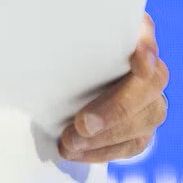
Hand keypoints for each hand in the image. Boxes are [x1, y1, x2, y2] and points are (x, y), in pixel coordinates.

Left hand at [59, 13, 168, 162]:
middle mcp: (148, 64)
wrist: (72, 76)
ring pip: (146, 118)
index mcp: (127, 32)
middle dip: (117, 108)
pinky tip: (79, 151)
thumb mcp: (60, 35)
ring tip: (71, 142)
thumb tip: (31, 34)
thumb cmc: (63, 48)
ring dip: (107, 136)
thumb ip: (60, 32)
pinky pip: (133, 143)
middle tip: (83, 124)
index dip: (146, 47)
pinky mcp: (143, 125)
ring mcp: (151, 97)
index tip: (139, 63)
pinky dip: (104, 151)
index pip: (145, 31)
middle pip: (151, 83)